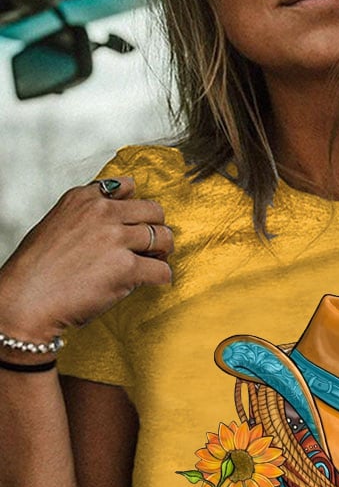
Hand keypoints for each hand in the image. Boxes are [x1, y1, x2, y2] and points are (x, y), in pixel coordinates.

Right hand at [0, 177, 173, 347]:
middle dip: (156, 228)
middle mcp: (102, 213)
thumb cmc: (40, 269)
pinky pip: (162, 269)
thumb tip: (118, 220)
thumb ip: (87, 216)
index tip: (133, 223)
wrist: (27, 299)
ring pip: (163, 237)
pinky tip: (153, 282)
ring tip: (152, 263)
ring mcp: (115, 238)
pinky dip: (162, 277)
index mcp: (83, 198)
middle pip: (153, 210)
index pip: (126, 186)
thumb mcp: (58, 224)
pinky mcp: (126, 267)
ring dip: (163, 252)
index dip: (135, 208)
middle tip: (151, 247)